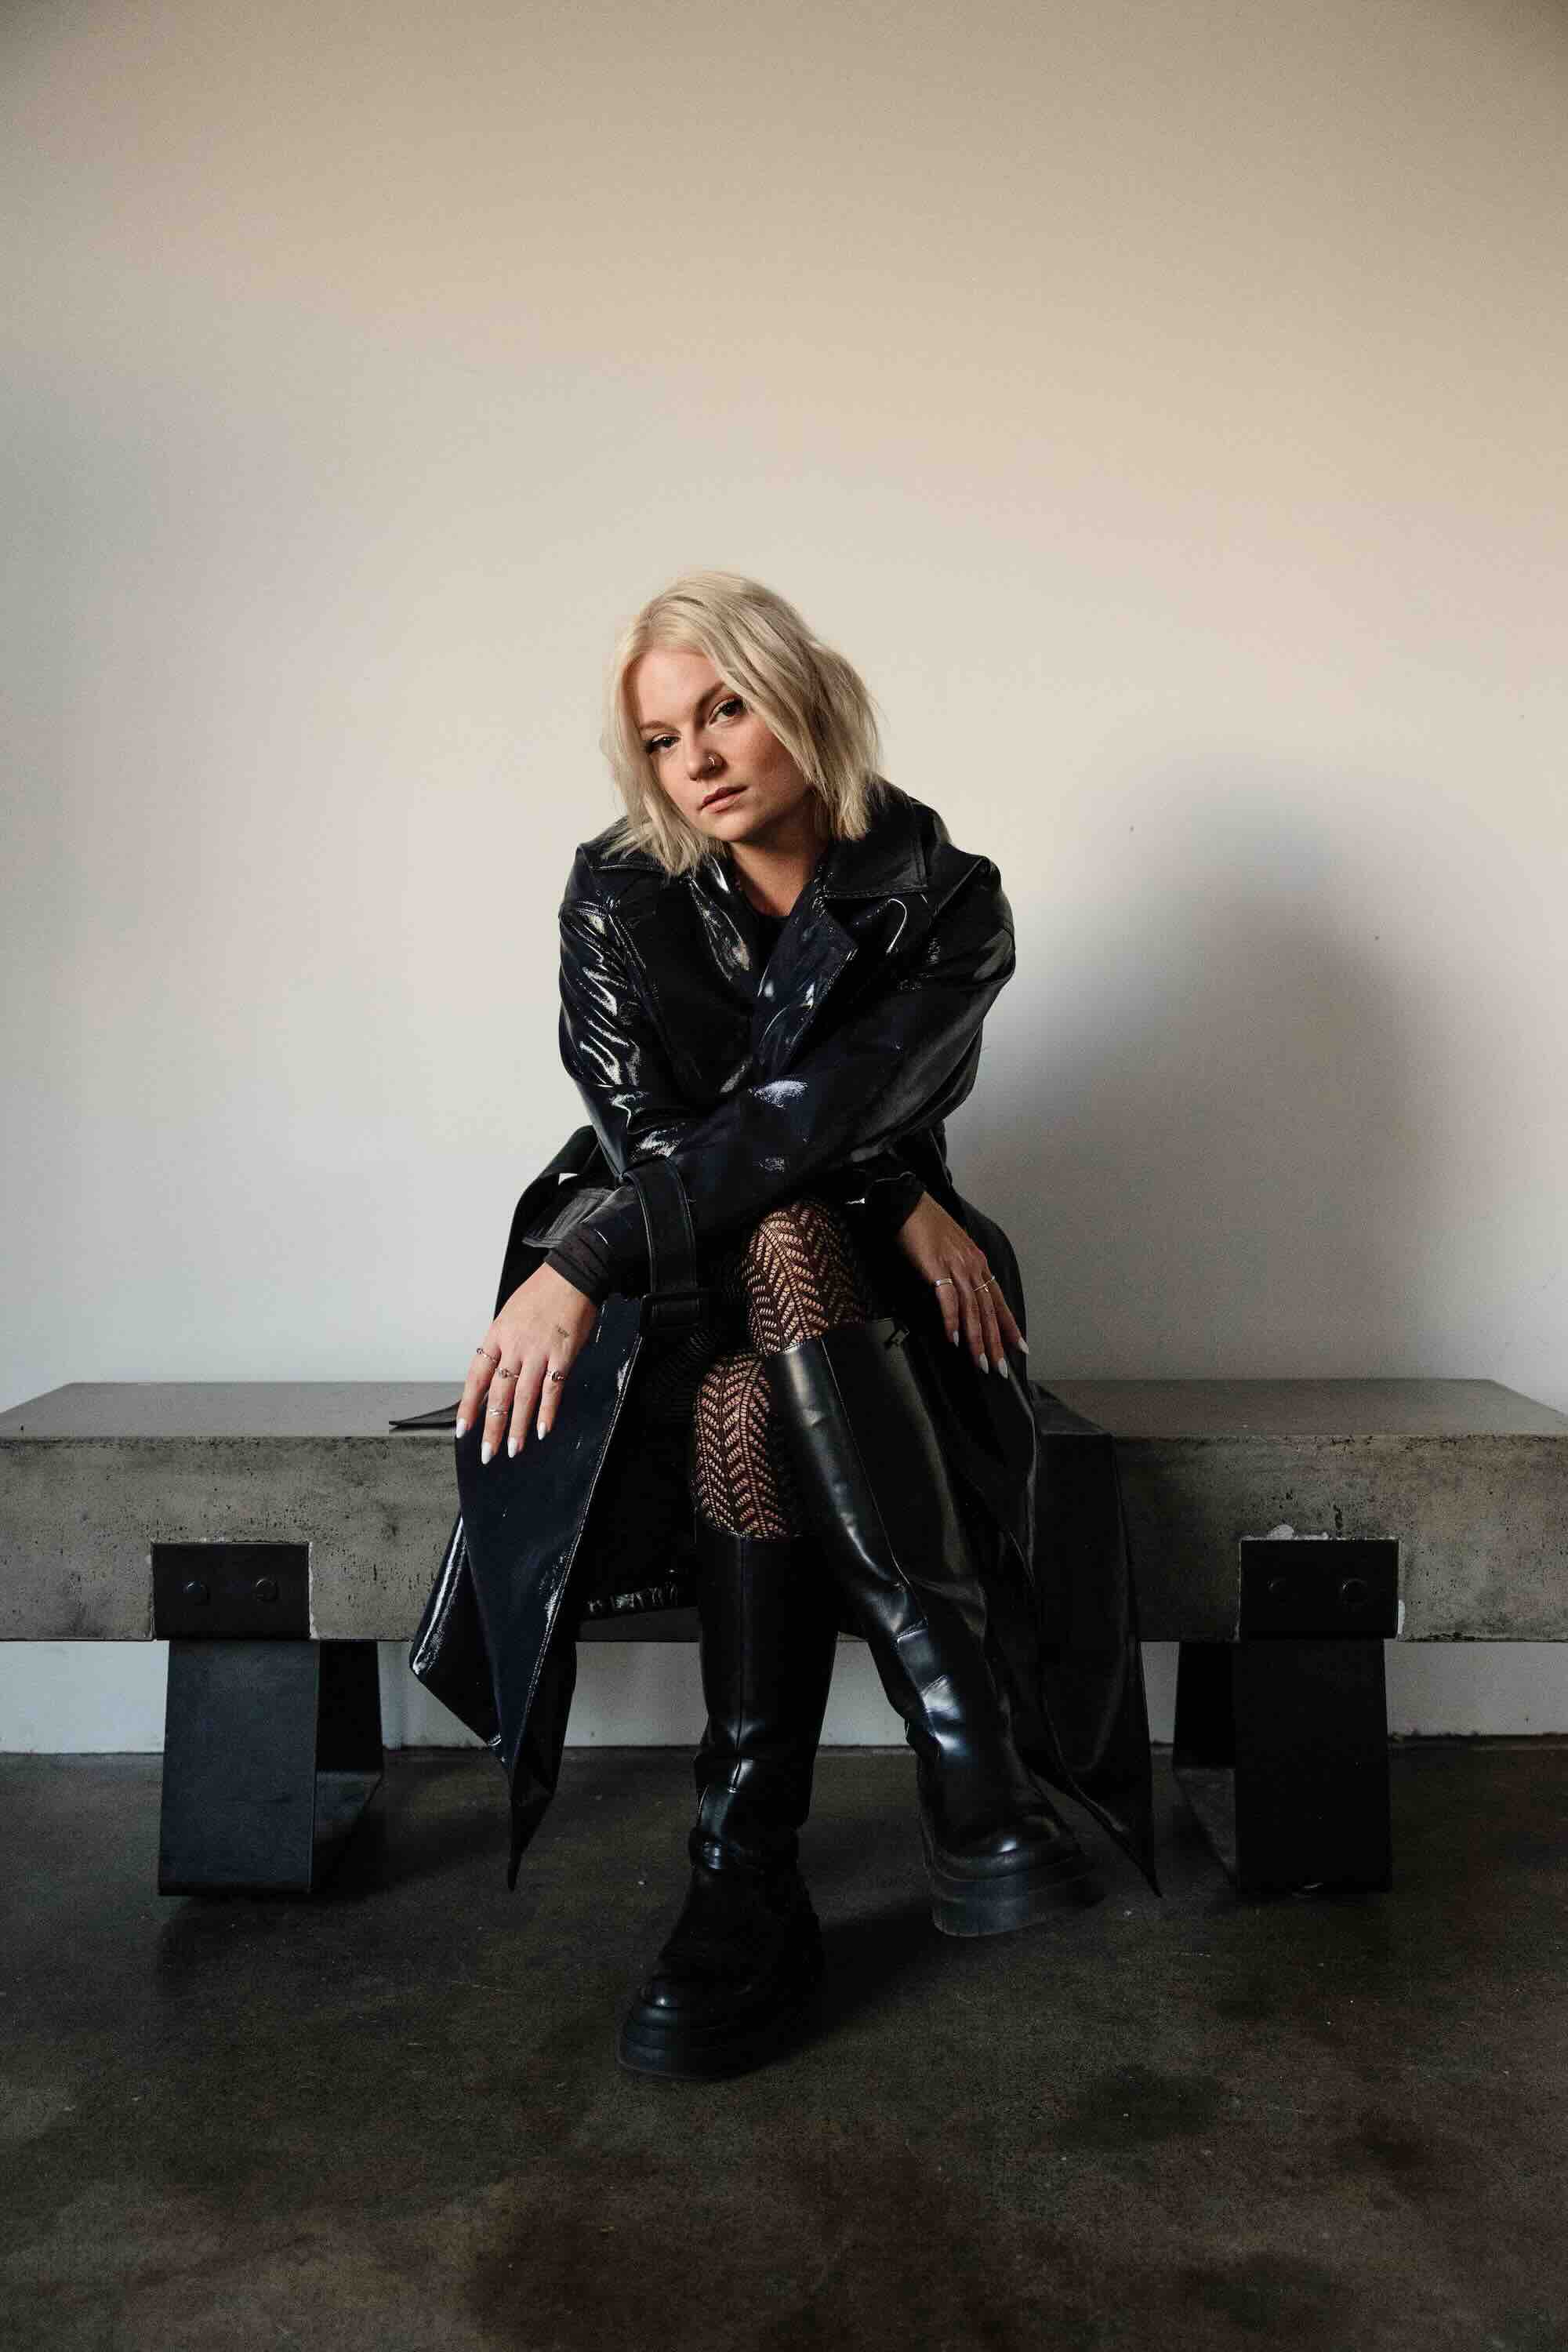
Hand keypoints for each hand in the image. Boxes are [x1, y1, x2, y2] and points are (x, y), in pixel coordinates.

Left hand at [455, 1264, 598, 1462]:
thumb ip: (504, 1344)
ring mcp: (538, 1351)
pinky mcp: (562, 1355)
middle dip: (491, 1427)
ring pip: (523, 1397)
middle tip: (487, 1452)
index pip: (477, 1377)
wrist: (572, 1275)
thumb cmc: (542, 1293)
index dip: (469, 1405)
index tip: (463, 1428)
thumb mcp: (510, 1314)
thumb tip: (499, 1374)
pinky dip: (547, 1411)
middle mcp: (514, 1346)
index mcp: (497, 1335)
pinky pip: (552, 1389)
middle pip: (498, 1394)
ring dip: (518, 1427)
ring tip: (514, 1449)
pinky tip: (543, 1429)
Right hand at [893, 1193, 1026, 1374]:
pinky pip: (948, 1299)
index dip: (1010, 1326)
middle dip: (995, 1342)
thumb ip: (961, 1271)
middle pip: (988, 1311)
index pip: (999, 1300)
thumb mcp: (953, 1249)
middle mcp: (973, 1266)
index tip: (1020, 1348)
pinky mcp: (936, 1267)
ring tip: (980, 1362)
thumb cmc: (927, 1225)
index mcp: (979, 1263)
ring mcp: (956, 1266)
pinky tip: (953, 1338)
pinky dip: (951, 1320)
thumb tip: (963, 1294)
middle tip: (999, 1368)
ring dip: (977, 1339)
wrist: (908, 1204)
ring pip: (972, 1310)